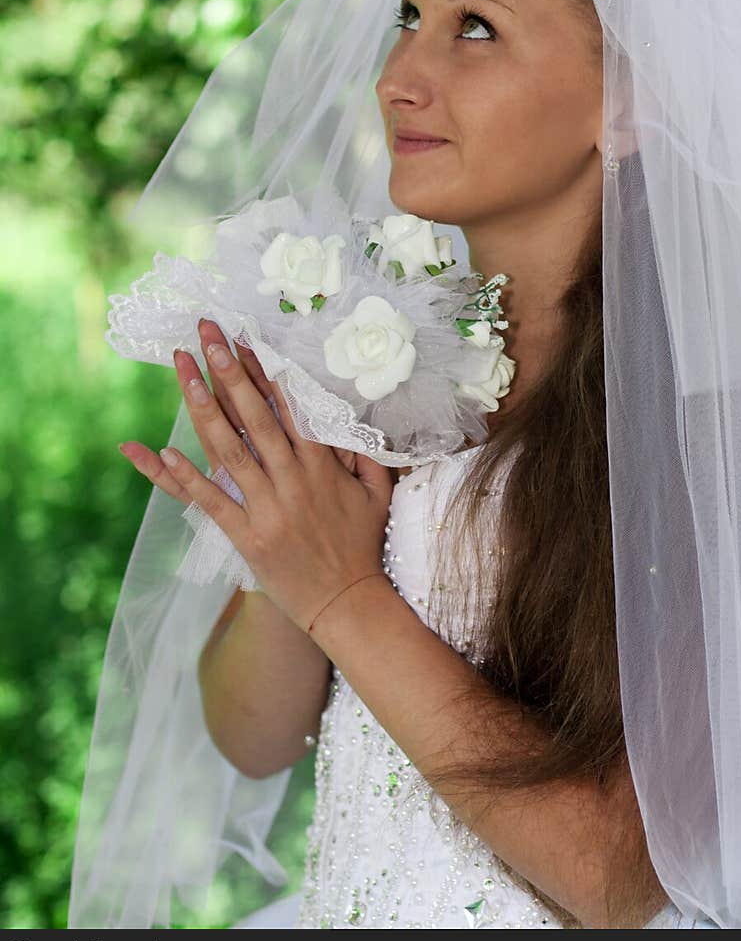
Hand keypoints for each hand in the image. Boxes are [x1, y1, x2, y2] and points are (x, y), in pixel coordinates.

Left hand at [117, 317, 394, 632]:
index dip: (264, 371)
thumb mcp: (377, 492)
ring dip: (204, 408)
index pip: (289, 407)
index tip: (245, 339)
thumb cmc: (361, 545)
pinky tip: (163, 451)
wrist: (348, 604)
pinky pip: (213, 502)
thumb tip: (349, 420)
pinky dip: (187, 477)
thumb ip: (364, 453)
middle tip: (208, 336)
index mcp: (322, 466)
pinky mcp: (248, 537)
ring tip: (185, 373)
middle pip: (255, 417)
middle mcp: (293, 481)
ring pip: (230, 449)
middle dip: (229, 372)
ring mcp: (268, 508)